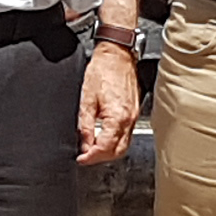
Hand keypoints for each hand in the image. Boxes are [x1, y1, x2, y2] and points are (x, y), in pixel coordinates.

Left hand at [76, 40, 139, 164]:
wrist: (116, 55)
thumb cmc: (102, 71)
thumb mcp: (86, 100)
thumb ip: (85, 126)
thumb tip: (84, 144)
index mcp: (117, 117)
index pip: (105, 148)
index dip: (91, 157)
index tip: (81, 159)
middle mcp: (129, 119)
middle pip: (118, 151)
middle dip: (101, 158)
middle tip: (86, 157)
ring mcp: (133, 116)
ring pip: (124, 145)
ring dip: (109, 151)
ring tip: (92, 148)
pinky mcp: (134, 112)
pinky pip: (126, 134)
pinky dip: (115, 140)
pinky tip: (104, 137)